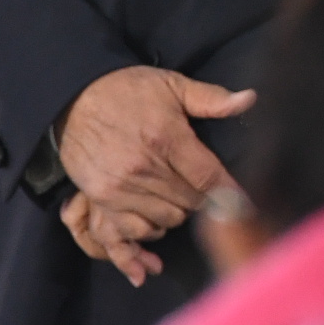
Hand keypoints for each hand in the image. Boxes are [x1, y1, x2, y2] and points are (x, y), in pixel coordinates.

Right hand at [54, 66, 253, 280]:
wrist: (73, 98)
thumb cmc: (129, 90)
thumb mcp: (173, 85)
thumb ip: (212, 98)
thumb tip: (250, 99)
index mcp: (167, 138)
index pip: (207, 176)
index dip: (228, 192)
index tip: (243, 203)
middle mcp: (144, 168)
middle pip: (188, 203)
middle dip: (202, 200)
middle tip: (202, 190)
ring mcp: (120, 187)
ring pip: (164, 220)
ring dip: (176, 215)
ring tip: (178, 200)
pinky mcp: (100, 198)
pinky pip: (129, 232)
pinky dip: (146, 236)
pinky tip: (153, 239)